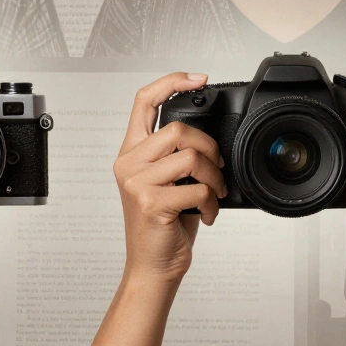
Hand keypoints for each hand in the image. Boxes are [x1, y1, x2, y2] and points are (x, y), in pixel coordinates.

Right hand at [113, 72, 227, 283]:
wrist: (152, 267)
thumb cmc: (163, 225)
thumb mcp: (166, 182)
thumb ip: (176, 155)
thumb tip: (209, 138)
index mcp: (131, 152)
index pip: (144, 100)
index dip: (171, 81)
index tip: (199, 79)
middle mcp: (128, 163)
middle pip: (178, 129)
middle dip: (210, 148)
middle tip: (217, 169)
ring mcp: (137, 182)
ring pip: (191, 157)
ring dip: (214, 178)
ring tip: (213, 195)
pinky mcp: (151, 202)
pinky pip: (197, 189)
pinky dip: (211, 203)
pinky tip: (206, 213)